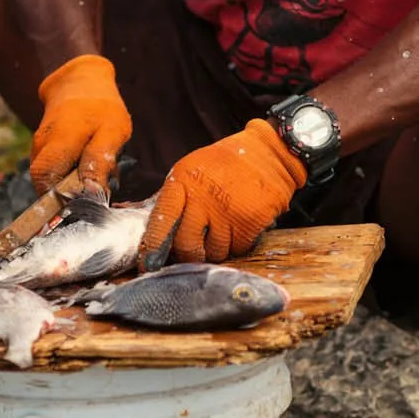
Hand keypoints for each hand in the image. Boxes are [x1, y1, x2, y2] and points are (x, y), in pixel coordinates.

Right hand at [30, 54, 131, 192]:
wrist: (80, 84)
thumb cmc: (102, 108)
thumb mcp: (113, 131)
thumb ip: (101, 160)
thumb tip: (92, 192)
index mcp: (58, 141)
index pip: (46, 181)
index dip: (59, 200)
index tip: (84, 206)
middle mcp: (41, 147)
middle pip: (45, 186)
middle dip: (68, 196)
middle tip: (92, 193)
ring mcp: (38, 149)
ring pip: (49, 180)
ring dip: (69, 187)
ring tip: (92, 177)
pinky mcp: (41, 152)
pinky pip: (52, 173)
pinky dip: (68, 178)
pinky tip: (85, 170)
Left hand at [143, 120, 305, 264]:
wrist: (269, 153)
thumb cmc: (225, 163)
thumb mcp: (191, 170)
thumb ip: (174, 199)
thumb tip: (155, 232)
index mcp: (182, 182)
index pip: (162, 221)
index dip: (154, 246)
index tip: (149, 264)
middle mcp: (203, 199)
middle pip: (187, 246)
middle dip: (188, 256)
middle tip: (193, 253)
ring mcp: (227, 212)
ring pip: (214, 252)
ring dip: (216, 250)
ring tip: (221, 231)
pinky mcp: (250, 222)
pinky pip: (238, 249)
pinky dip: (238, 245)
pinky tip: (239, 227)